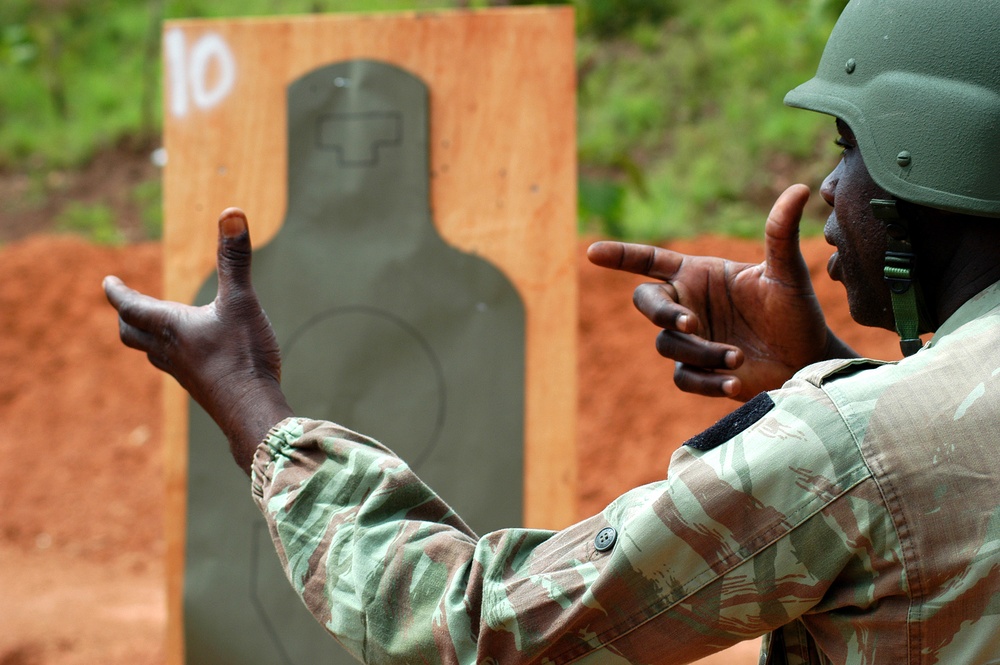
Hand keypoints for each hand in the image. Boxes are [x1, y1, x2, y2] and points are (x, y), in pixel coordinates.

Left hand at [104, 208, 292, 472]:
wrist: (252, 412)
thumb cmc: (243, 356)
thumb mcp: (241, 301)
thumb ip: (235, 259)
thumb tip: (231, 212)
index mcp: (171, 327)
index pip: (130, 307)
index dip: (117, 292)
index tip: (108, 282)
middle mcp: (170, 351)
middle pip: (132, 334)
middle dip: (126, 317)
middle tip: (125, 305)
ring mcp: (184, 374)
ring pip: (152, 354)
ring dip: (146, 337)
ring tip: (155, 327)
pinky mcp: (201, 388)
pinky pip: (175, 368)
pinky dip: (172, 354)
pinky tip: (194, 356)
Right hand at [587, 184, 856, 400]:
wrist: (808, 360)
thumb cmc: (795, 311)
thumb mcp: (787, 272)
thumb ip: (781, 233)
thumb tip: (799, 188)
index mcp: (697, 275)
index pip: (649, 261)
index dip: (620, 256)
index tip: (593, 252)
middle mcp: (687, 305)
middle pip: (647, 304)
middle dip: (662, 312)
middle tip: (688, 322)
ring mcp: (690, 341)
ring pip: (669, 344)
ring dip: (700, 351)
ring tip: (737, 357)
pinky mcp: (698, 373)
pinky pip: (684, 377)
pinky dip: (707, 381)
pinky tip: (734, 382)